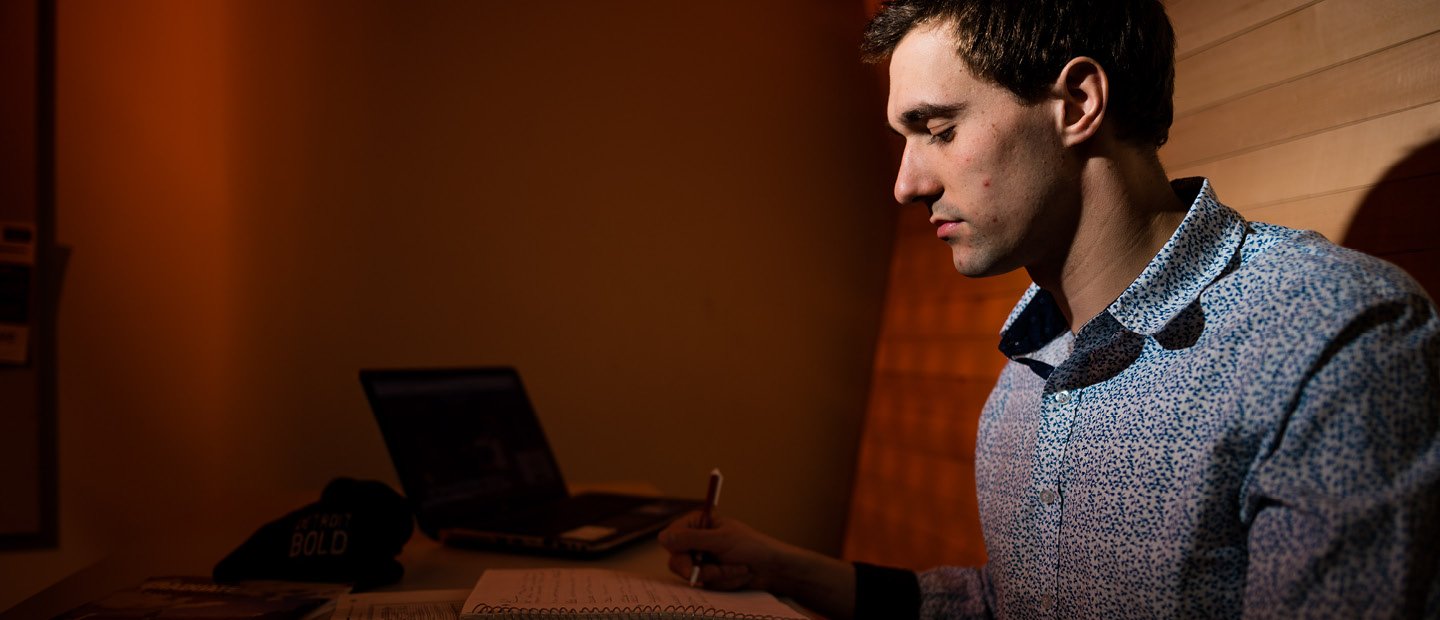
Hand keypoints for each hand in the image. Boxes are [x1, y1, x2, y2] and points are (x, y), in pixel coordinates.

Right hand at [658, 511, 789, 590]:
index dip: (678, 551)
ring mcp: (701, 558)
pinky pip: (704, 583)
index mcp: (698, 523)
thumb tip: (661, 537)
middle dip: (702, 569)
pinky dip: (722, 581)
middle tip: (717, 572)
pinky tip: (737, 574)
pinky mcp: (708, 575)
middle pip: (677, 560)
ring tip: (737, 569)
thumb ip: (691, 539)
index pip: (671, 537)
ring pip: (691, 575)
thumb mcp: (721, 541)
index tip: (689, 564)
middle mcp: (695, 540)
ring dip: (716, 576)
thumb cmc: (751, 547)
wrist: (772, 569)